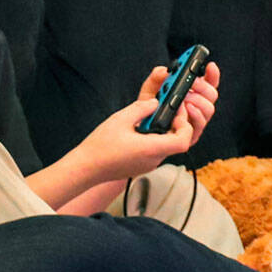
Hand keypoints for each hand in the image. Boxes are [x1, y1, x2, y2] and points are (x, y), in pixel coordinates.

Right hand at [70, 61, 223, 182]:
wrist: (86, 168)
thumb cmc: (100, 146)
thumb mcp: (121, 118)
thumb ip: (142, 108)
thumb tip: (155, 102)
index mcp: (151, 148)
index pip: (183, 141)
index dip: (185, 124)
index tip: (177, 110)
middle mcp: (153, 159)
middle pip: (176, 141)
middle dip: (175, 123)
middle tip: (165, 109)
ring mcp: (148, 165)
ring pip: (166, 145)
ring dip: (163, 130)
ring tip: (149, 117)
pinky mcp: (141, 166)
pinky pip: (155, 150)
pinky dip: (154, 138)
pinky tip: (140, 129)